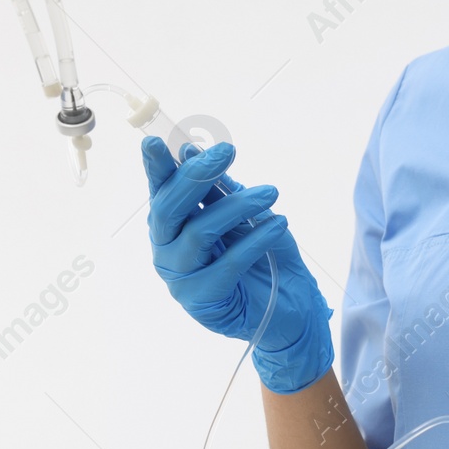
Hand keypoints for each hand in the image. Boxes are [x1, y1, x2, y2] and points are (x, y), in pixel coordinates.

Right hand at [141, 136, 333, 393]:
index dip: (157, 168)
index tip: (159, 141)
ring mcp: (181, 278)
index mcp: (173, 226)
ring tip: (270, 193)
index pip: (161, 192)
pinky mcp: (203, 301)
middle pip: (170, 210)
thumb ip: (218, 190)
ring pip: (200, 233)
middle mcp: (168, 251)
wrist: (291, 308)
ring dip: (237, 207)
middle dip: (197, 176)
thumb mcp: (243, 215)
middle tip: (227, 151)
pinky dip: (255, 240)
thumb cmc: (263, 258)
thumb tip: (190, 151)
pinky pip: (228, 264)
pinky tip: (278, 224)